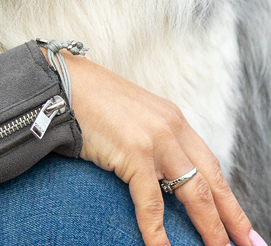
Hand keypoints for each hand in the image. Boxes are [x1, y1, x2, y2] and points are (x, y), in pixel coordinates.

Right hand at [63, 51, 261, 245]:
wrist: (60, 81)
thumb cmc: (89, 99)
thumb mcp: (132, 116)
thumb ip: (152, 139)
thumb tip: (161, 175)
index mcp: (173, 119)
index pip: (211, 165)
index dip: (229, 198)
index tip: (242, 225)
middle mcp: (171, 127)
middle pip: (212, 182)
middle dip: (232, 219)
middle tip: (248, 245)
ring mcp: (155, 140)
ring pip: (194, 195)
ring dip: (209, 229)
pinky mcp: (134, 152)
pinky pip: (152, 202)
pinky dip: (157, 231)